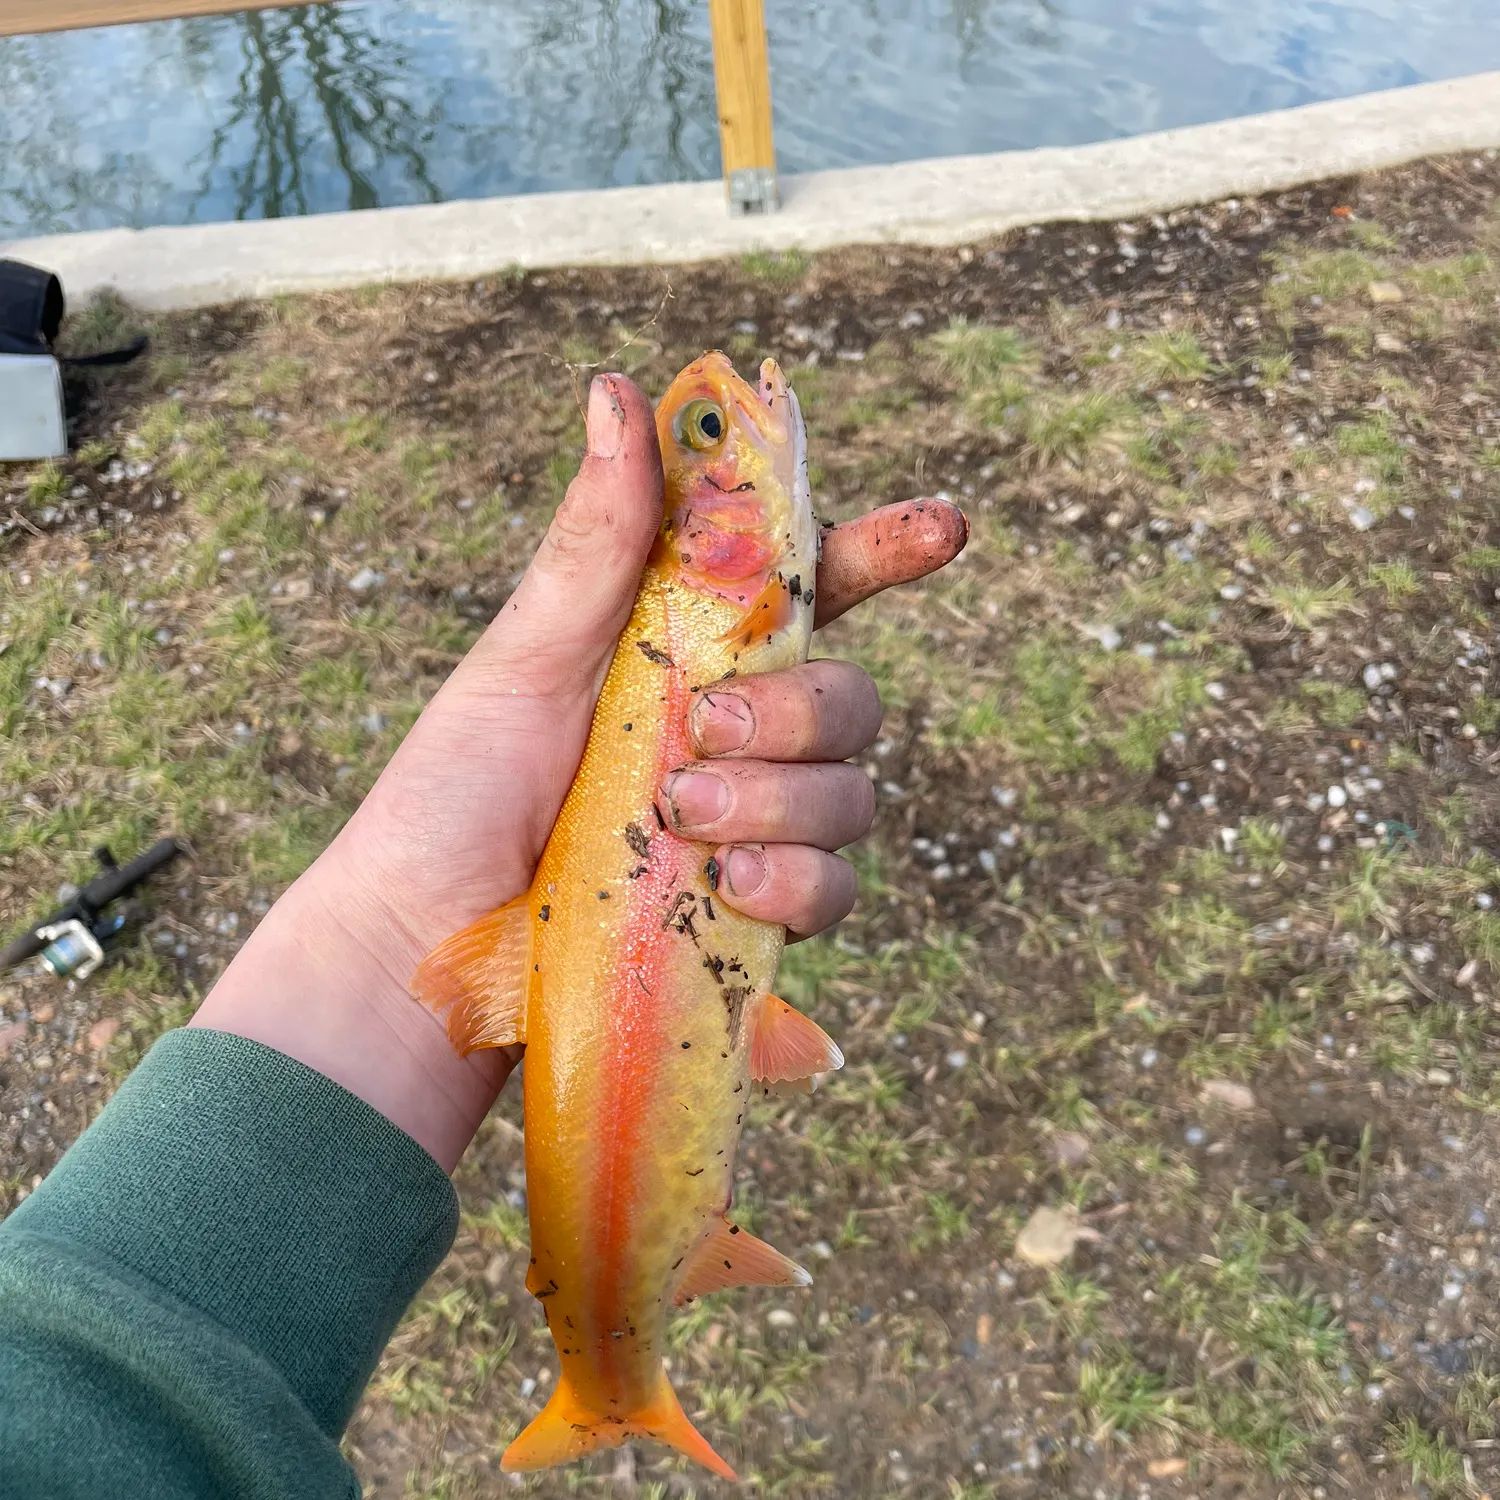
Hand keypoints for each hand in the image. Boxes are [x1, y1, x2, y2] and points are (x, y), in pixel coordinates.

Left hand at [192, 373, 966, 1170]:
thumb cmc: (455, 792)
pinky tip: (731, 887)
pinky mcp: (751, 916)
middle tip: (707, 729)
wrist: (422, 941)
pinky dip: (797, 883)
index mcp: (690, 656)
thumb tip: (616, 389)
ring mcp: (750, 828)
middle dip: (801, 710)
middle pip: (850, 698)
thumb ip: (597, 542)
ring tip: (684, 818)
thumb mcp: (527, 656)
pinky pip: (835, 889)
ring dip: (781, 800)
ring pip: (850, 795)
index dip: (882, 552)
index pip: (809, 591)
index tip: (944, 527)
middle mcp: (735, 737)